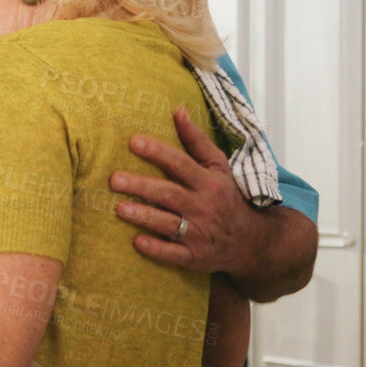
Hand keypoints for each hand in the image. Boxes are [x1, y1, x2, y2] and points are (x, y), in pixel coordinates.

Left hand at [110, 106, 268, 277]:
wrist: (251, 240)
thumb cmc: (227, 197)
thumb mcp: (219, 166)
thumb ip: (196, 140)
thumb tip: (177, 110)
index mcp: (208, 182)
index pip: (180, 164)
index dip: (157, 152)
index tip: (133, 141)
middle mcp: (203, 207)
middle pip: (169, 194)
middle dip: (142, 186)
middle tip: (114, 179)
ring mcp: (199, 233)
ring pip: (168, 224)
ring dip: (144, 216)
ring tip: (120, 208)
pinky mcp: (194, 256)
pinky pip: (174, 254)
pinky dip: (157, 249)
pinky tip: (137, 242)